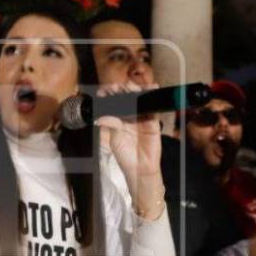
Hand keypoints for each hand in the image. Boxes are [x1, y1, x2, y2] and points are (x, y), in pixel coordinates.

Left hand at [95, 83, 163, 211]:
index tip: (104, 90)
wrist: (140, 169)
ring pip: (140, 100)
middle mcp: (131, 116)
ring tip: (130, 87)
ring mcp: (142, 118)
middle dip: (122, 90)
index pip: (115, 103)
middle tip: (117, 86)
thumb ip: (110, 125)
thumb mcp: (114, 140)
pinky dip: (152, 98)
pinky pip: (154, 108)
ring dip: (136, 91)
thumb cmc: (126, 156)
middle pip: (128, 98)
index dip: (110, 95)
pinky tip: (150, 89)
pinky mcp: (153, 122)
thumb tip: (101, 116)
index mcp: (119, 119)